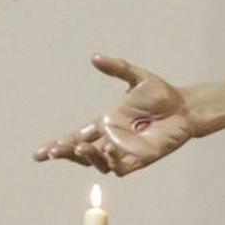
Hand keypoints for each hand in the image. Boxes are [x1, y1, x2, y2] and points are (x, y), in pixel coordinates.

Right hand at [33, 55, 195, 173]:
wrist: (184, 107)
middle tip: (53, 151)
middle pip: (81, 153)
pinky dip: (111, 162)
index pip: (75, 136)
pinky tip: (107, 151)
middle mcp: (111, 139)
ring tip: (78, 147)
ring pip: (97, 163)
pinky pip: (120, 168)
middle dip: (65, 153)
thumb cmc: (161, 94)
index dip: (58, 145)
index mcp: (105, 123)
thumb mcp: (136, 77)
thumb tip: (95, 57)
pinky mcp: (139, 160)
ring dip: (86, 157)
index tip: (40, 153)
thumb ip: (116, 68)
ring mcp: (124, 152)